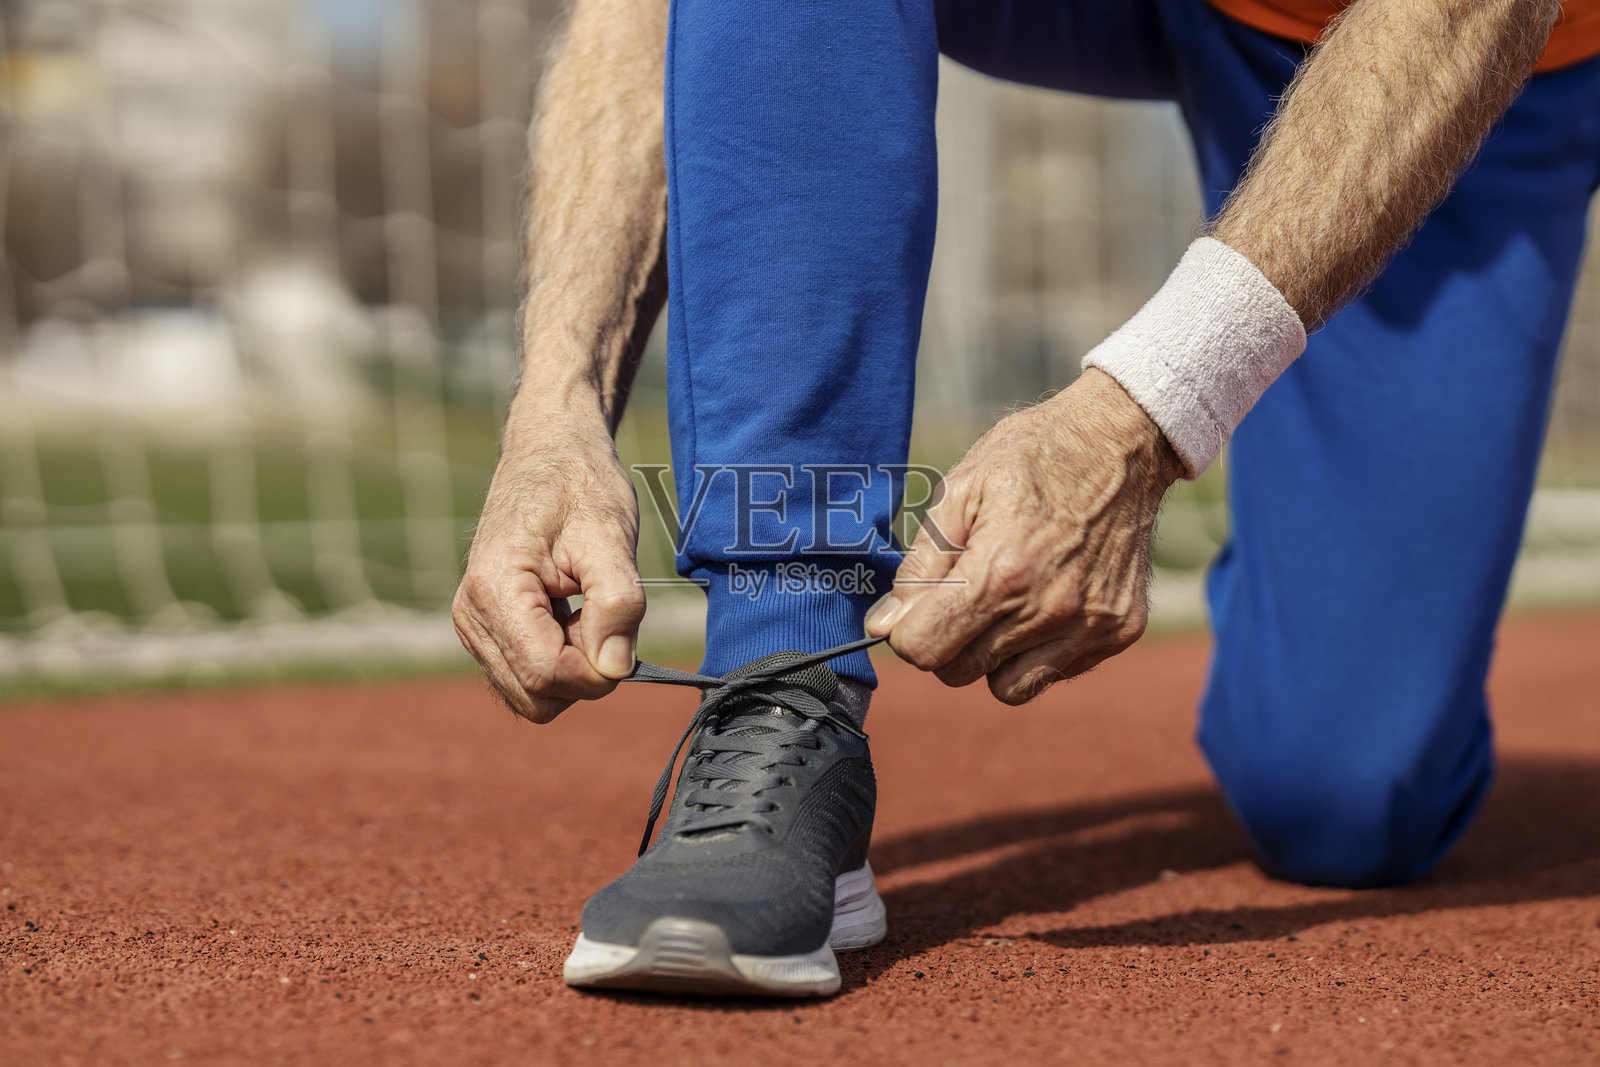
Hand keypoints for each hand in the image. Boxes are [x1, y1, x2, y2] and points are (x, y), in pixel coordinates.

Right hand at [453, 415, 645, 722]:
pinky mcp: (486, 631)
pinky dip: (561, 659)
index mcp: (493, 590)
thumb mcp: (610, 535)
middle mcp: (470, 615)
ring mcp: (473, 626)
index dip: (597, 670)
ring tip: (585, 607)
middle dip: (583, 671)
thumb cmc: (580, 485)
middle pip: (535, 697)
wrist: (549, 452)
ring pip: (532, 695)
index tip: (623, 632)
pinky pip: (527, 677)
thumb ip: (618, 604)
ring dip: (572, 665)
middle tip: (602, 614)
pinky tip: (572, 613)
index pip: (546, 674)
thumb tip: (616, 670)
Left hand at [866, 368, 1182, 703]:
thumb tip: (884, 626)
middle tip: (963, 592)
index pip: (924, 649)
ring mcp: (1088, 627)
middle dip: (946, 639)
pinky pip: (1054, 673)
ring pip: (1006, 687)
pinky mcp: (1117, 633)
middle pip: (958, 672)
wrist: (1120, 441)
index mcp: (1001, 573)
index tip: (916, 605)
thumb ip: (920, 566)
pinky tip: (1046, 598)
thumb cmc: (1031, 457)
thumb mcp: (960, 491)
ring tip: (1005, 600)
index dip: (907, 630)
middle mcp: (1047, 611)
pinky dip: (1039, 650)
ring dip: (992, 655)